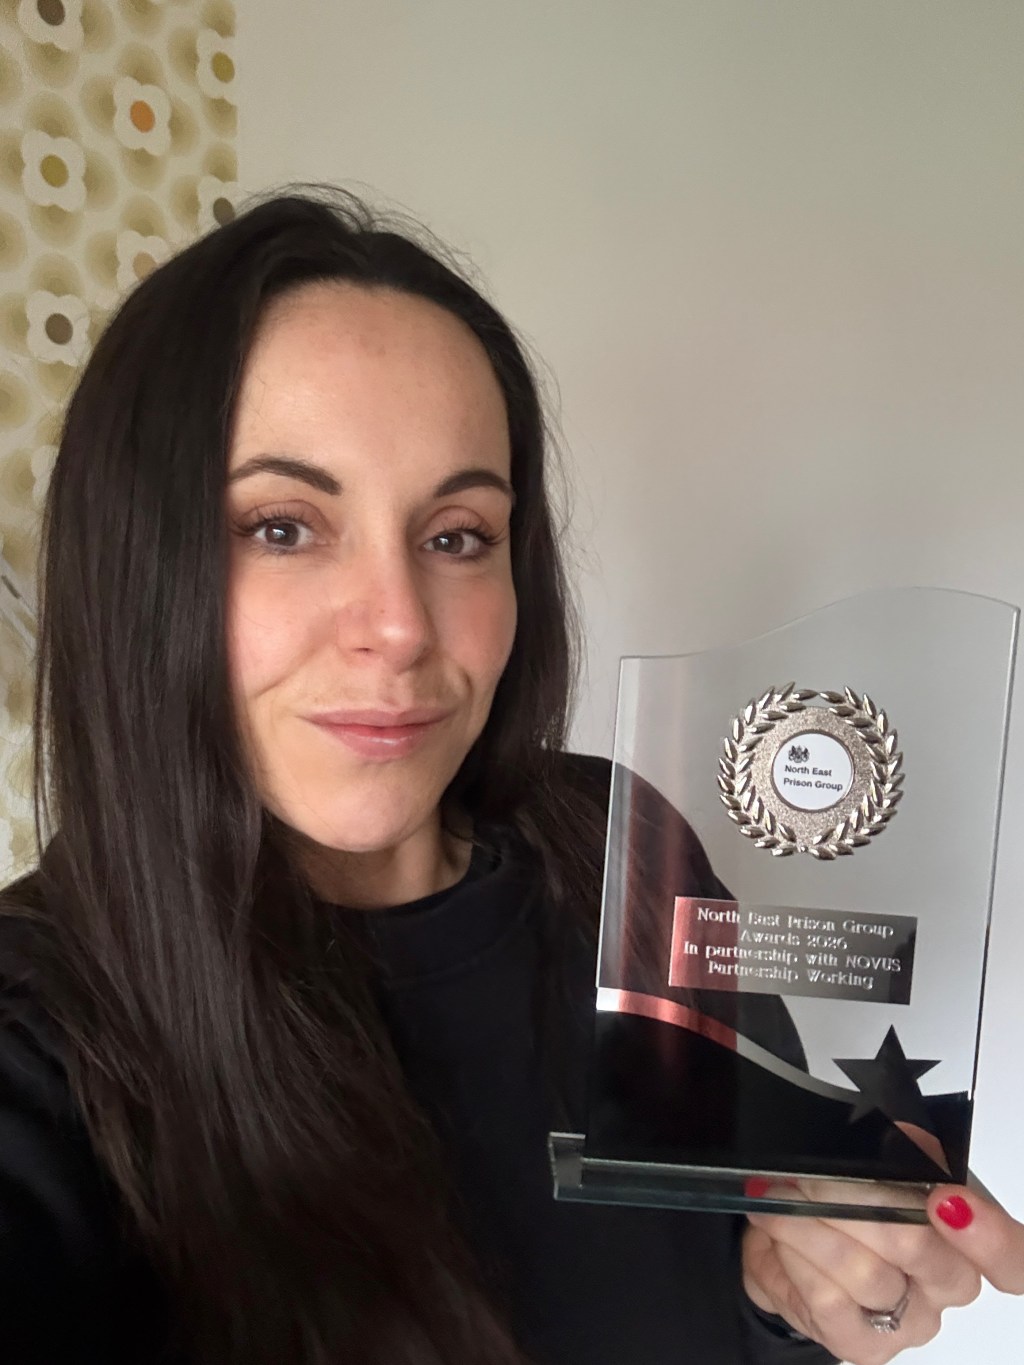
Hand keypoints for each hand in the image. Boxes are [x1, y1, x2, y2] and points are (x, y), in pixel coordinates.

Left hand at [742, 1179, 1023, 1363]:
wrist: (782, 1244)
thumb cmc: (836, 1200)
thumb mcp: (868, 1163)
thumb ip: (898, 1152)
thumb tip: (901, 1136)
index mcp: (965, 1233)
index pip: (1012, 1257)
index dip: (992, 1237)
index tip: (946, 1200)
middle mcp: (947, 1282)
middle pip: (918, 1247)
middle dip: (851, 1200)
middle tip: (808, 1176)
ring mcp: (911, 1320)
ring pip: (864, 1270)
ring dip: (808, 1224)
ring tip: (779, 1198)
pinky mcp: (866, 1345)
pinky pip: (830, 1298)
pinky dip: (796, 1254)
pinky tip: (781, 1235)